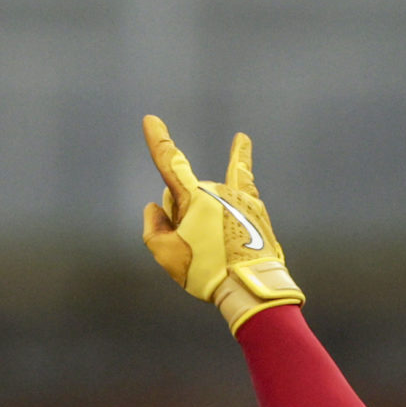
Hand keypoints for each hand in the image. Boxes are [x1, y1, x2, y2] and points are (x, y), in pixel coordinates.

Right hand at [140, 114, 303, 331]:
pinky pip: (244, 177)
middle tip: (196, 249)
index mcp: (193, 197)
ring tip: (214, 246)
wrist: (250, 286)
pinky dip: (241, 160)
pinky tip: (242, 140)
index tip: (151, 120)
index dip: (159, 140)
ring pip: (210, 196)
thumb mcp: (166, 255)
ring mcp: (238, 196)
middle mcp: (217, 189)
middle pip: (187, 194)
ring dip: (205, 214)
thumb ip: (153, 227)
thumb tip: (156, 207)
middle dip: (183, 215)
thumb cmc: (206, 273)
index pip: (170, 162)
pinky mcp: (254, 205)